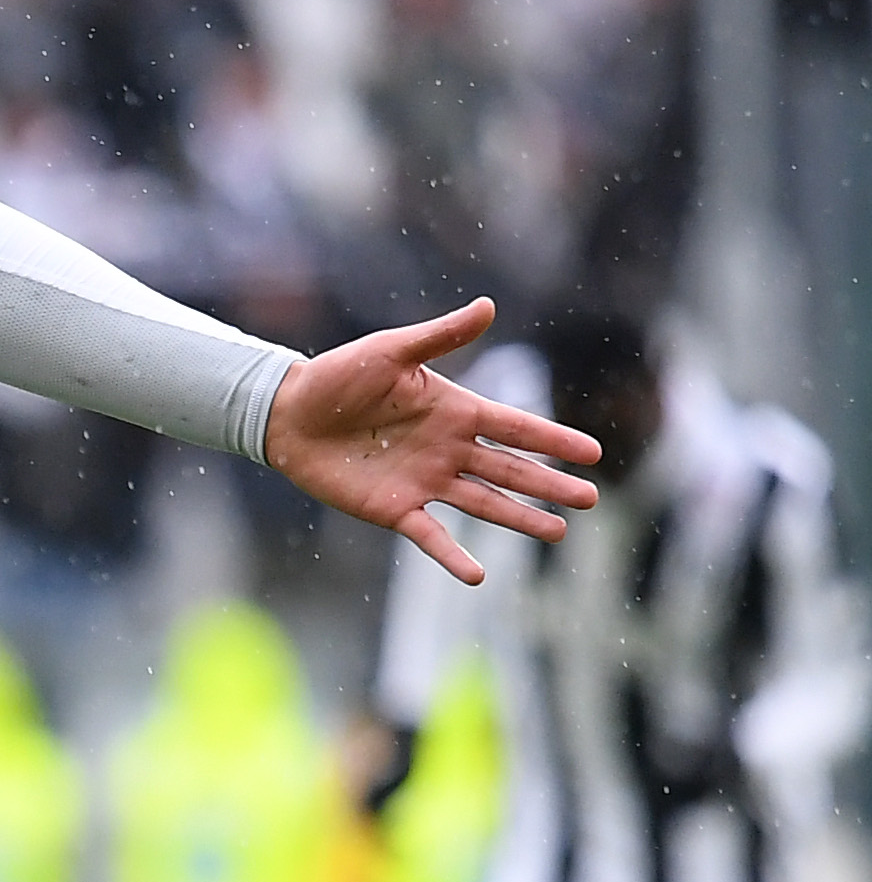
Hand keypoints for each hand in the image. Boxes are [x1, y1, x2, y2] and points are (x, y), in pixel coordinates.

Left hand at [263, 299, 598, 584]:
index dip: (553, 439)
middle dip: (550, 485)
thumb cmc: (339, 376)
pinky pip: (430, 537)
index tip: (593, 452)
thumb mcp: (392, 351)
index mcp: (455, 411)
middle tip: (590, 499)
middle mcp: (448, 449)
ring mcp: (425, 481)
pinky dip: (452, 557)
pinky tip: (478, 576)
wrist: (288, 413)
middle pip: (510, 469)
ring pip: (484, 503)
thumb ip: (440, 337)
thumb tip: (488, 305)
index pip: (516, 427)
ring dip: (520, 518)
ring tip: (558, 533)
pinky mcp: (394, 508)